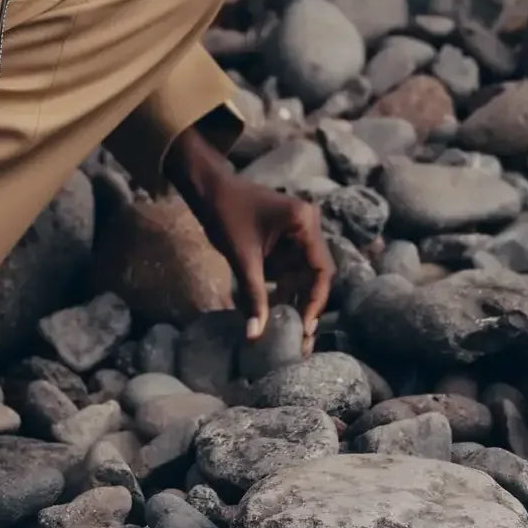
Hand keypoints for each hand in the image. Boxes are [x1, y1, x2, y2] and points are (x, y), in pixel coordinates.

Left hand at [167, 129, 334, 354]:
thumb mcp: (242, 257)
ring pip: (301, 275)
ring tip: (289, 331)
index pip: (321, 270)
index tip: (306, 328)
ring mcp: (296, 233)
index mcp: (304, 223)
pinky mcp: (283, 239)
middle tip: (300, 337)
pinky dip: (281, 288)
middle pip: (315, 274)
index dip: (315, 301)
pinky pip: (288, 269)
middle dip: (306, 304)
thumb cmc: (225, 214)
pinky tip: (273, 311)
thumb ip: (253, 295)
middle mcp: (307, 227)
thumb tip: (255, 335)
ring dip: (293, 300)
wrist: (206, 189)